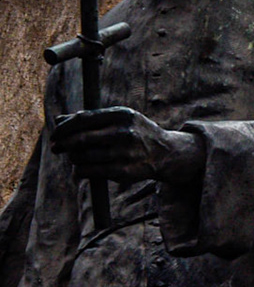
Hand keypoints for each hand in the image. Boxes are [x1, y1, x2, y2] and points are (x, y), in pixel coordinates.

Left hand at [51, 108, 203, 184]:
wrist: (166, 153)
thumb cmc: (136, 133)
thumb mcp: (120, 119)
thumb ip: (91, 118)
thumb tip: (58, 120)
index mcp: (121, 115)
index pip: (82, 120)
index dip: (64, 128)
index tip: (55, 134)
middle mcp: (124, 133)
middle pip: (80, 139)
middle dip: (63, 144)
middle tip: (55, 148)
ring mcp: (124, 153)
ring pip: (83, 156)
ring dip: (73, 158)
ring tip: (75, 158)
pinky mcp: (123, 171)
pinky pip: (89, 171)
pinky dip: (79, 171)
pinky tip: (80, 170)